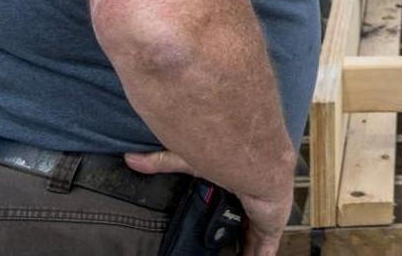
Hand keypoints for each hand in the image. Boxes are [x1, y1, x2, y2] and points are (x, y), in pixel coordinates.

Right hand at [126, 150, 292, 255]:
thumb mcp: (191, 161)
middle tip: (215, 249)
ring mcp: (261, 219)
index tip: (206, 230)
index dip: (218, 220)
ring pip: (251, 242)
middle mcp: (248, 204)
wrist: (260, 163)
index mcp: (233, 190)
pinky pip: (265, 252)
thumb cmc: (228, 155)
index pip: (225, 210)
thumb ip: (162, 161)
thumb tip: (129, 159)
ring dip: (244, 249)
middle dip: (230, 239)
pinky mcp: (271, 231)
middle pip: (238, 228)